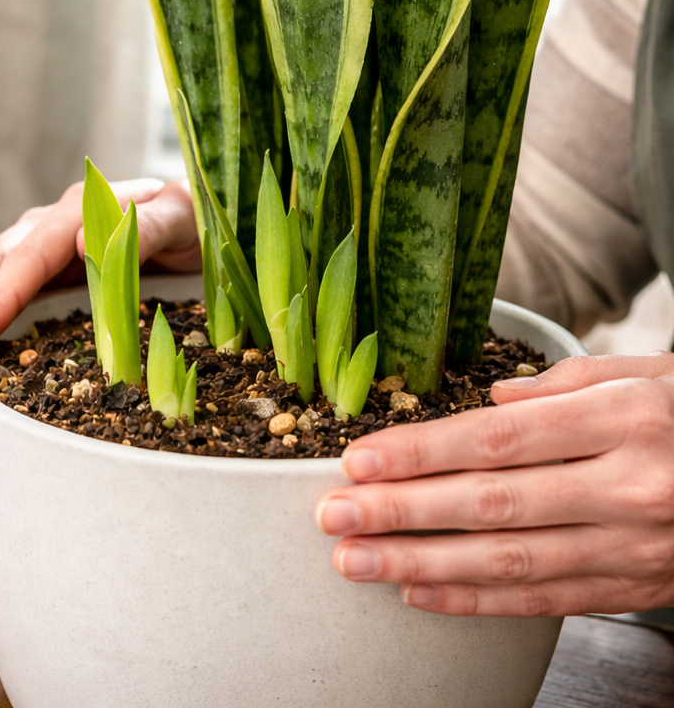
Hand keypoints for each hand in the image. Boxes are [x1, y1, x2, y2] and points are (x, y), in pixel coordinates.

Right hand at [0, 178, 199, 394]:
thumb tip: (77, 242)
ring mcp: (41, 246)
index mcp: (80, 209)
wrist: (194, 219)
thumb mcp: (181, 219)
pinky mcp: (41, 271)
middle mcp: (51, 225)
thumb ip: (145, 227)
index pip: (30, 255)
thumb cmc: (190, 220)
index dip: (0, 295)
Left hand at [315, 352, 673, 616]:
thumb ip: (566, 383)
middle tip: (334, 516)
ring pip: (508, 562)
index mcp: (620, 421)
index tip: (358, 462)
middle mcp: (624, 488)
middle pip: (490, 504)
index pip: (498, 440)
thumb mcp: (646, 374)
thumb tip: (493, 402)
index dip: (421, 453)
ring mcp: (630, 547)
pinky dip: (476, 602)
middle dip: (402, 513)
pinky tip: (420, 594)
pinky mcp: (632, 588)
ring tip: (358, 561)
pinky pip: (545, 601)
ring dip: (422, 565)